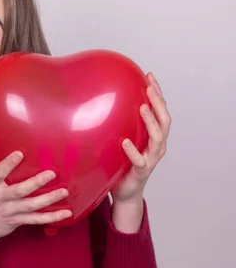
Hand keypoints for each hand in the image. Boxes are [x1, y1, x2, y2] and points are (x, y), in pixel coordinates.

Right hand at [0, 150, 70, 267]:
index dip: (8, 164)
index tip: (19, 153)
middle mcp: (0, 198)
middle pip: (19, 191)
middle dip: (36, 182)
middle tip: (51, 173)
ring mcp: (10, 211)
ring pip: (31, 206)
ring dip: (49, 199)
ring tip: (64, 191)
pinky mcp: (18, 221)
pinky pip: (36, 220)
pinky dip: (52, 217)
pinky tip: (66, 213)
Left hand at [111, 72, 170, 203]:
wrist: (125, 192)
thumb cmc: (123, 163)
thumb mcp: (123, 139)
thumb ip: (120, 123)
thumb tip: (103, 100)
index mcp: (154, 136)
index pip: (160, 111)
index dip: (157, 93)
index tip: (149, 76)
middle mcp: (157, 146)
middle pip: (164, 121)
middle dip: (159, 102)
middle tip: (150, 87)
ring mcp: (151, 159)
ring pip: (157, 138)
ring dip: (150, 121)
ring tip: (142, 107)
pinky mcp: (141, 171)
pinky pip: (139, 160)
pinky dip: (133, 150)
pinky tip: (124, 141)